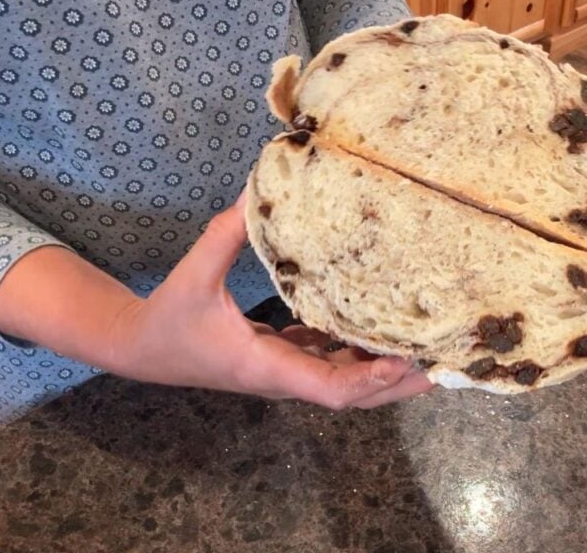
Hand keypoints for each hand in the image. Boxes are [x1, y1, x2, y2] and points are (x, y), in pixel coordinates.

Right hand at [105, 192, 433, 408]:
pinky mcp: (283, 361)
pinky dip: (359, 351)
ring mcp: (285, 373)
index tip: (407, 361)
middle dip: (398, 382)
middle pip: (353, 395)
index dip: (371, 381)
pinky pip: (331, 363)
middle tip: (444, 361)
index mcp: (265, 366)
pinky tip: (382, 324)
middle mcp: (283, 378)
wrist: (142, 350)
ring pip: (346, 382)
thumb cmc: (168, 319)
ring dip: (385, 367)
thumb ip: (224, 235)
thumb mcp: (193, 274)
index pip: (329, 390)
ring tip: (428, 343)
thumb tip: (255, 190)